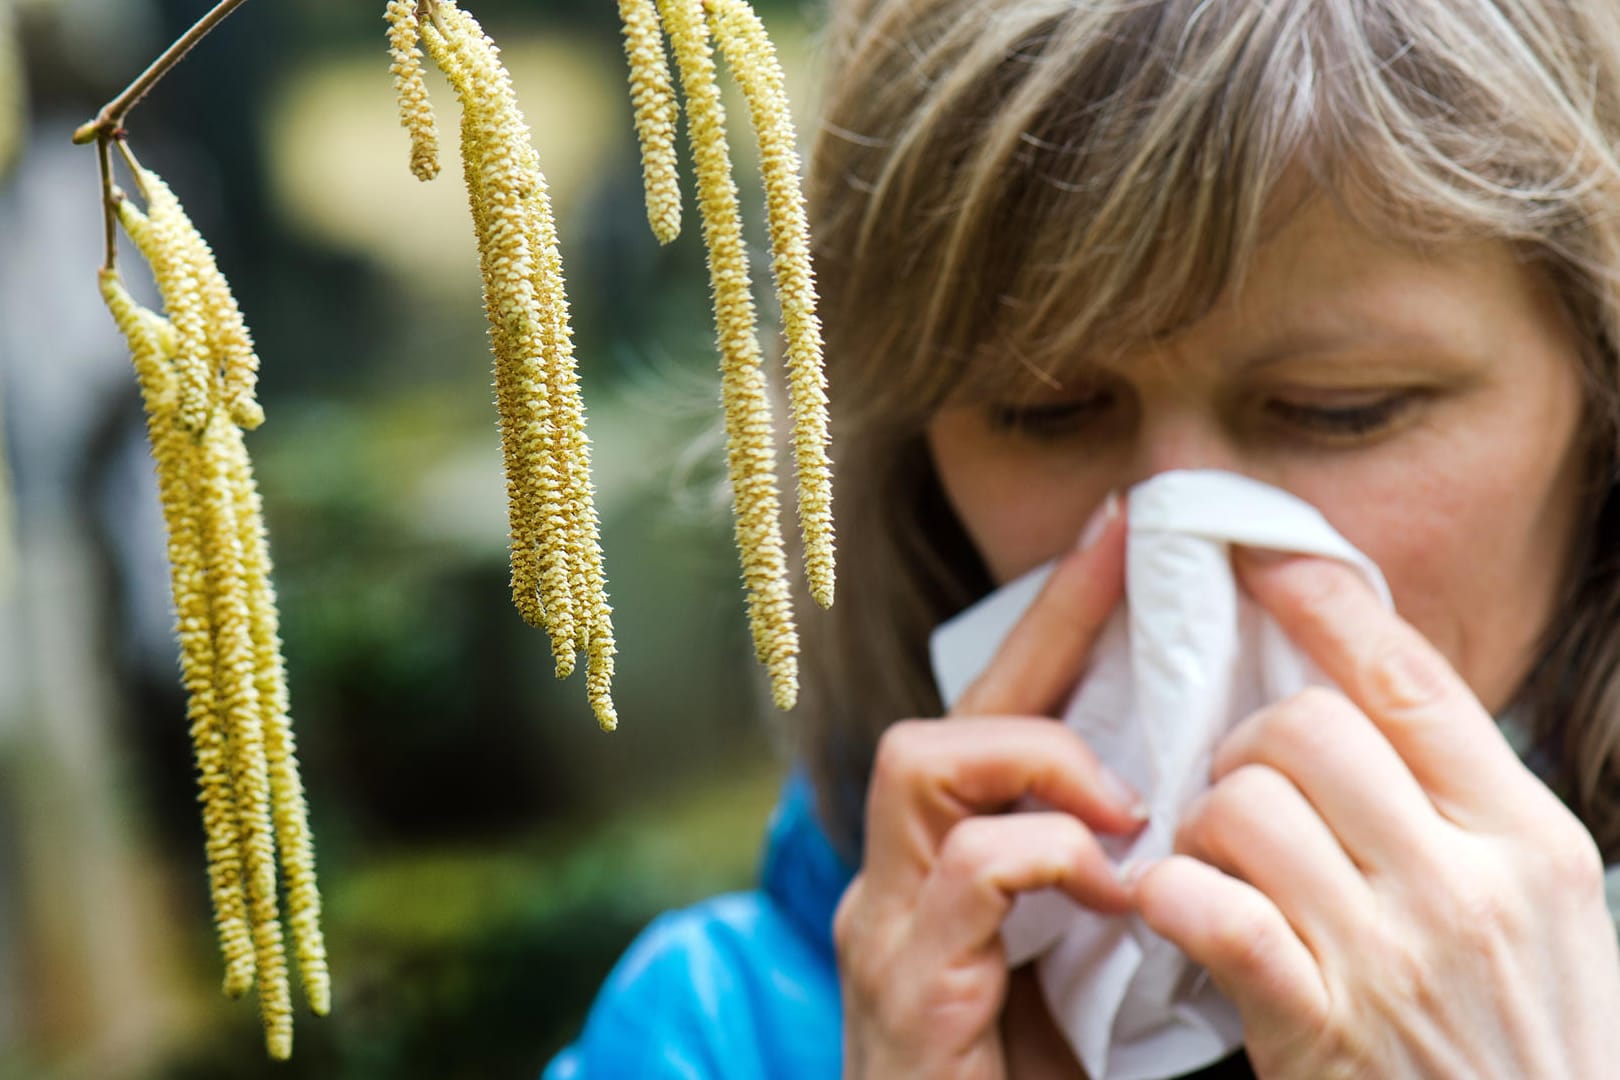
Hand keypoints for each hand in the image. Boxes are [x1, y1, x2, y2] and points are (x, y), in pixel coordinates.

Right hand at [835, 503, 1143, 1078]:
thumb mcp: (1087, 970)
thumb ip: (1114, 883)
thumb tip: (1198, 801)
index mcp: (949, 873)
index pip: (996, 717)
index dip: (1057, 621)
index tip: (1124, 533)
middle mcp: (900, 883)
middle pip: (950, 714)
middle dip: (1043, 632)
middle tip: (1129, 562)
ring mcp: (889, 929)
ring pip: (925, 761)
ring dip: (1040, 758)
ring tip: (1124, 803)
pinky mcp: (905, 986)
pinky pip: (968, 870)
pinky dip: (1049, 856)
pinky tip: (1114, 891)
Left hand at [1132, 551, 1619, 1078]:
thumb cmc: (1526, 1042)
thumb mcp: (1538, 908)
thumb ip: (1462, 805)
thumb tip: (1364, 690)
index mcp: (1529, 837)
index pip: (1411, 681)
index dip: (1325, 603)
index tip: (1263, 557)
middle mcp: (1467, 884)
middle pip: (1307, 726)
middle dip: (1247, 744)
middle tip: (1242, 792)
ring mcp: (1392, 957)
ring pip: (1244, 806)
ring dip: (1204, 826)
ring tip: (1220, 865)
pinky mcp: (1318, 1029)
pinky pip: (1211, 911)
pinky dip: (1173, 897)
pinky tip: (1179, 911)